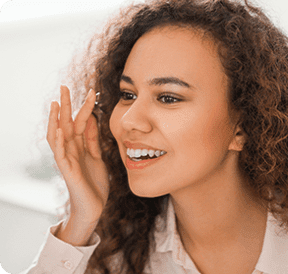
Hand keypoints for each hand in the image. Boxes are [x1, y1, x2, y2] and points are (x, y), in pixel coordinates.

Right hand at [47, 85, 108, 223]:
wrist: (93, 207)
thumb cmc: (94, 183)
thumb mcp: (96, 156)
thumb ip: (93, 140)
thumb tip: (93, 119)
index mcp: (80, 146)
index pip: (81, 122)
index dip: (85, 107)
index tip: (92, 91)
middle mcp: (71, 150)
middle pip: (66, 123)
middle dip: (66, 105)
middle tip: (64, 86)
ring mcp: (67, 159)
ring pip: (58, 135)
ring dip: (56, 119)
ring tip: (56, 103)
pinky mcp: (67, 171)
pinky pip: (60, 153)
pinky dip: (59, 140)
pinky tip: (60, 128)